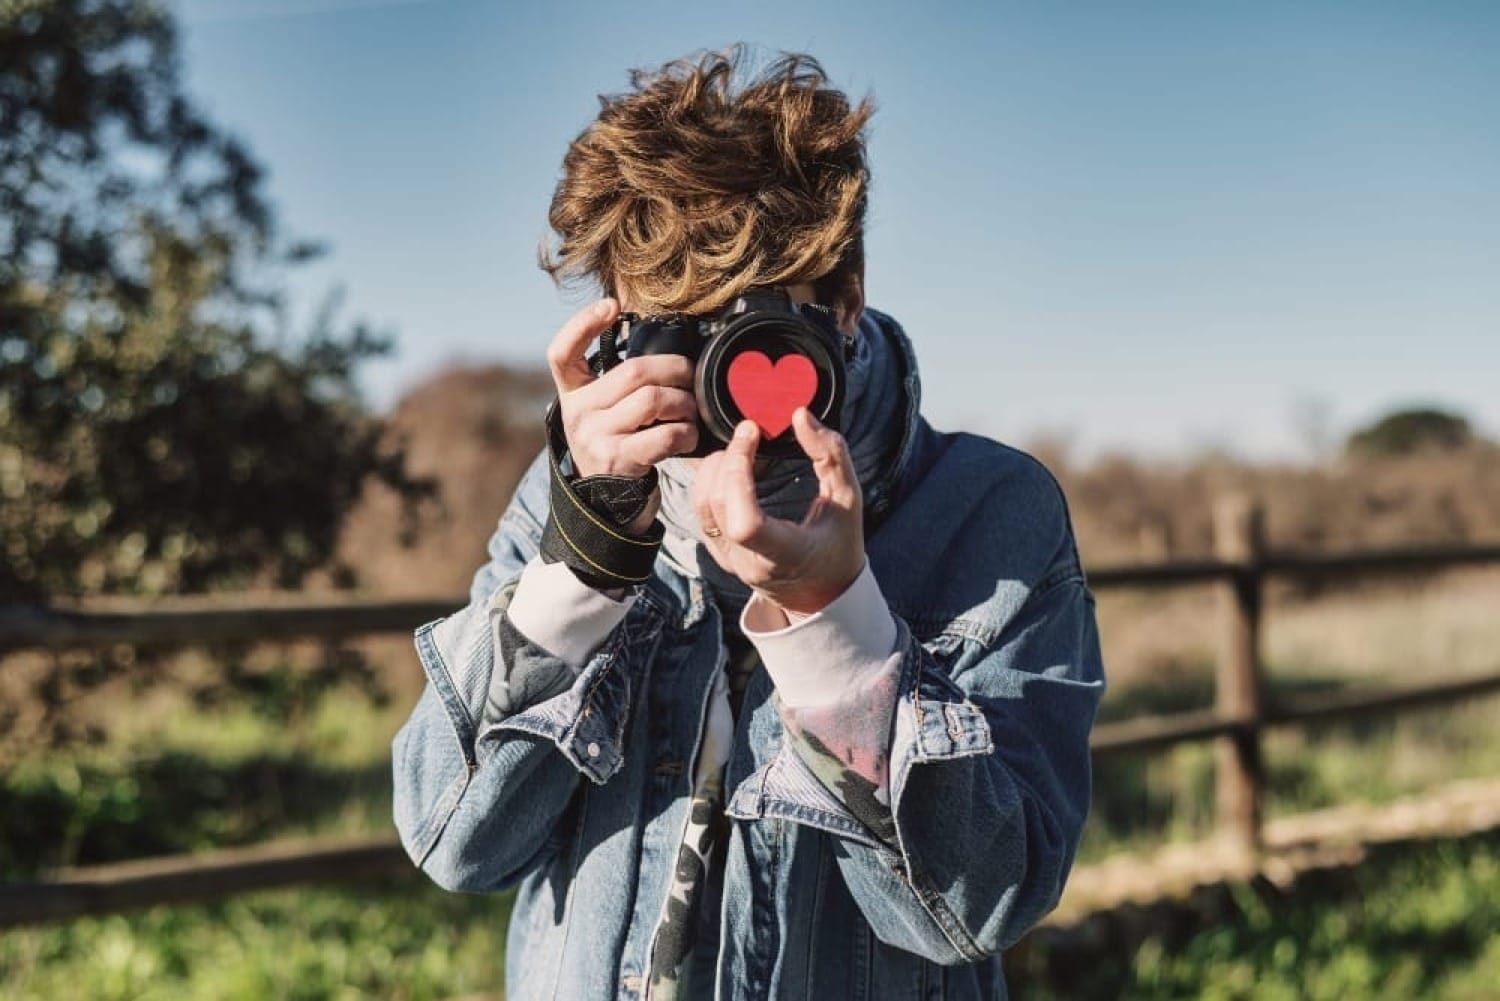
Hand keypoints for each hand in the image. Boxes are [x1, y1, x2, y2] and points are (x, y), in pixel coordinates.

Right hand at [545, 298, 700, 533]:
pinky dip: (687, 433)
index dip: (582, 324)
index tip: (612, 307)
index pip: (562, 353)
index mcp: (572, 395)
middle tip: (690, 378)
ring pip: (654, 399)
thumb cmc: (615, 448)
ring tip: (691, 412)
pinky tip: (689, 437)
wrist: (605, 507)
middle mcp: (577, 414)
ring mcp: (596, 437)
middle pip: (634, 371)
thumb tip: (664, 349)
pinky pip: (666, 433)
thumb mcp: (602, 414)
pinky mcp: (619, 460)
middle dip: (675, 370)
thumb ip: (618, 385)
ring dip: (685, 404)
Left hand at [691, 407, 864, 617]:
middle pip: (717, 504)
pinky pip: (699, 513)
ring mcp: (729, 560)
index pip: (744, 522)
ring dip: (713, 468)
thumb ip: (831, 456)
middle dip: (729, 459)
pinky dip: (708, 482)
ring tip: (739, 448)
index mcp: (785, 554)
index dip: (739, 472)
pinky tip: (730, 467)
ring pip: (700, 506)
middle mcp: (749, 561)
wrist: (822, 592)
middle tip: (749, 431)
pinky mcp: (718, 553)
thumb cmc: (838, 546)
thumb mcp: (848, 500)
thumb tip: (800, 415)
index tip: (752, 435)